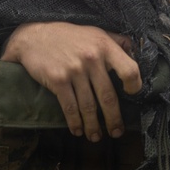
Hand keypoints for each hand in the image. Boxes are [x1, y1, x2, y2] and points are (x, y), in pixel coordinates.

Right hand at [1, 21, 141, 141]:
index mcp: (106, 46)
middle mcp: (92, 59)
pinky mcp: (58, 80)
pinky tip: (77, 130)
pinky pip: (70, 107)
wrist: (35, 37)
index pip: (129, 69)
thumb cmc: (70, 36)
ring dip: (93, 126)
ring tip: (96, 137)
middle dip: (114, 119)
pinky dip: (75, 122)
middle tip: (117, 132)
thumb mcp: (96, 32)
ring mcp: (75, 70)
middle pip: (108, 96)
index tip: (132, 95)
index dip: (135, 85)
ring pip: (89, 106)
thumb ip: (116, 41)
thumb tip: (134, 52)